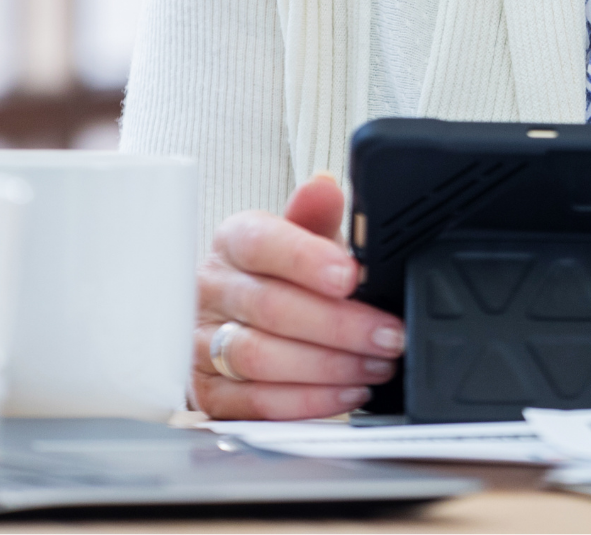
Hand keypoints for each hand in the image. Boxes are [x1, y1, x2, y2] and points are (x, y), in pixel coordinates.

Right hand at [190, 173, 405, 419]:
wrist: (237, 317)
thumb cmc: (278, 274)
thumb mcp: (304, 237)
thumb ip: (316, 215)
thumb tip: (325, 187)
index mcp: (234, 242)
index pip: (261, 243)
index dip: (306, 260)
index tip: (350, 276)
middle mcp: (211, 290)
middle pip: (270, 308)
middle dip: (340, 325)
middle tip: (389, 335)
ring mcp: (202, 344)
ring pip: (261, 358)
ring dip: (329, 367)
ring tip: (377, 365)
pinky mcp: (208, 392)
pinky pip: (256, 403)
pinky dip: (307, 402)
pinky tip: (348, 392)